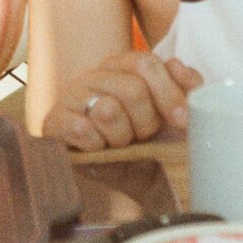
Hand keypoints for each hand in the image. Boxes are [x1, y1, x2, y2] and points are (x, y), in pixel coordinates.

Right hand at [40, 51, 202, 151]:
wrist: (131, 178)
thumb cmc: (153, 140)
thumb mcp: (177, 114)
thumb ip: (187, 86)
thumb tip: (178, 66)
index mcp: (125, 65)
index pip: (146, 63)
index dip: (168, 93)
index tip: (181, 122)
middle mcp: (96, 74)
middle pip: (132, 89)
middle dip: (146, 123)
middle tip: (143, 136)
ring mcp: (72, 96)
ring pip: (108, 110)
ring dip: (121, 137)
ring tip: (120, 143)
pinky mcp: (54, 122)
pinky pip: (81, 130)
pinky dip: (97, 146)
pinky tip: (99, 149)